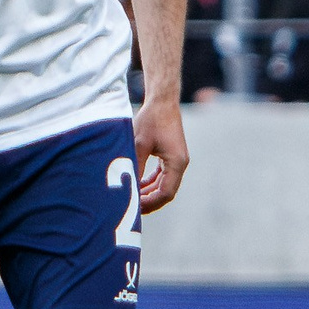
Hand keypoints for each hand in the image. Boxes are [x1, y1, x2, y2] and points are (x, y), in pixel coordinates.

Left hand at [134, 97, 188, 213]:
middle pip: (166, 192)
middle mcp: (180, 164)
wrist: (162, 101)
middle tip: (130, 206)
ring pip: (164, 185)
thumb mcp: (139, 144)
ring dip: (149, 192)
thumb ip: (136, 166)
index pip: (166, 193)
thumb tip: (128, 188)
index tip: (134, 206)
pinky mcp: (171, 156)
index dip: (150, 203)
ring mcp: (177, 160)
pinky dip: (151, 182)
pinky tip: (138, 184)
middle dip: (149, 200)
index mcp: (177, 163)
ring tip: (132, 197)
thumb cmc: (151, 120)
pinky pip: (163, 175)